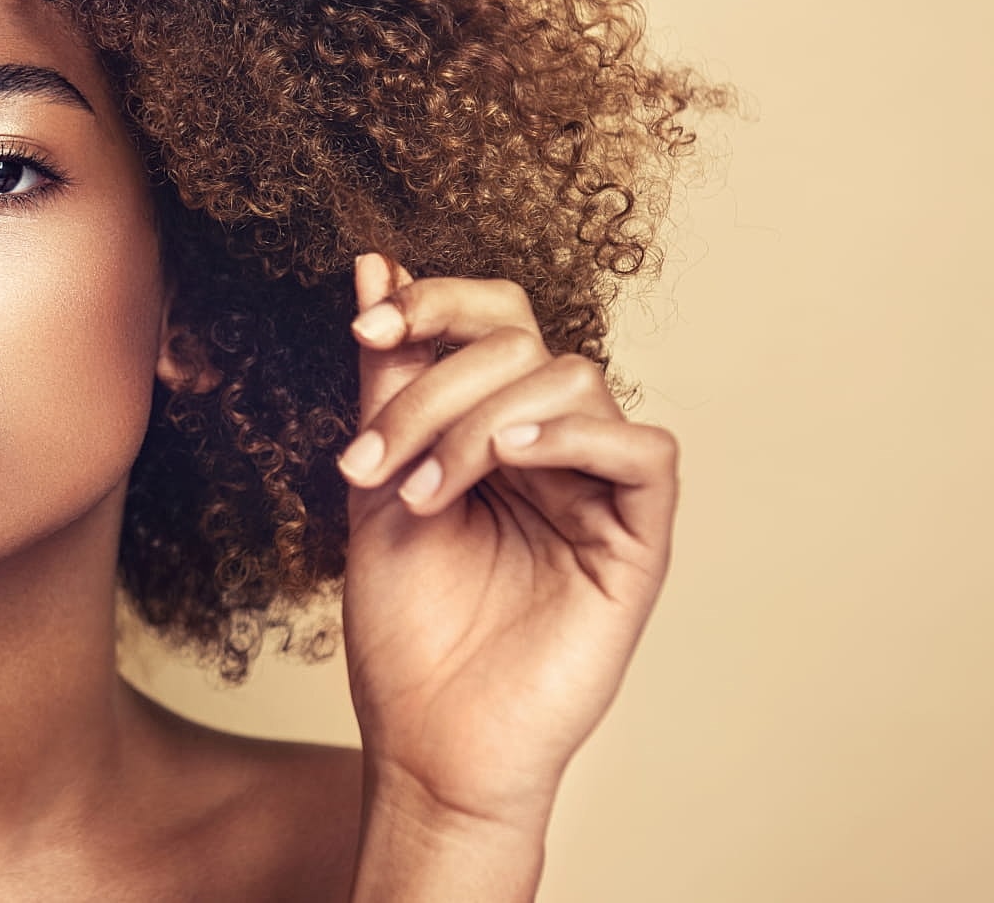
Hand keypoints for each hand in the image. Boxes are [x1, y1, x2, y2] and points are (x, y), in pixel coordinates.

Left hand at [339, 253, 678, 829]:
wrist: (428, 742)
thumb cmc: (405, 627)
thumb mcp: (376, 482)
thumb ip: (385, 382)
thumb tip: (377, 266)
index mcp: (494, 429)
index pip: (493, 319)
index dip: (435, 304)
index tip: (366, 326)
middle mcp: (551, 449)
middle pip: (522, 342)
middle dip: (434, 385)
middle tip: (371, 461)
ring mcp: (597, 492)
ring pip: (572, 382)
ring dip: (480, 422)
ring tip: (423, 496)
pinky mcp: (638, 542)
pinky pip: (642, 451)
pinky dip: (574, 435)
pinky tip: (510, 461)